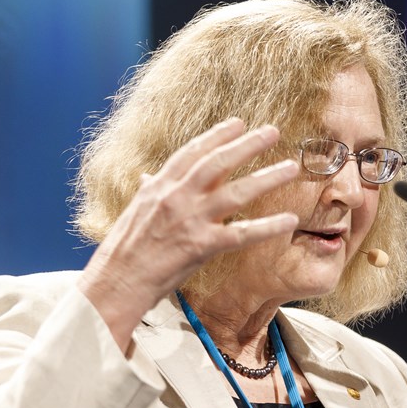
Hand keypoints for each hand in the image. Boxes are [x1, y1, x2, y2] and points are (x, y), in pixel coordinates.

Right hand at [78, 118, 299, 351]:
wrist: (114, 285)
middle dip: (248, 145)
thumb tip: (149, 176)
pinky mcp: (202, 246)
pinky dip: (269, 226)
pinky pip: (243, 233)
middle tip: (273, 132)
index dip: (217, 135)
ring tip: (292, 167)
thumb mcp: (135, 211)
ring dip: (268, 178)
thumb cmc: (124, 250)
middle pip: (218, 163)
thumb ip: (149, 191)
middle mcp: (176, 197)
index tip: (239, 122)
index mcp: (159, 186)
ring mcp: (190, 220)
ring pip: (237, 192)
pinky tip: (290, 219)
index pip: (192, 152)